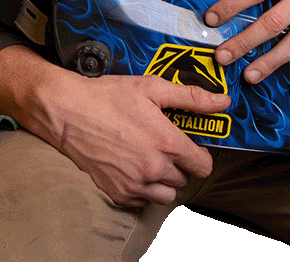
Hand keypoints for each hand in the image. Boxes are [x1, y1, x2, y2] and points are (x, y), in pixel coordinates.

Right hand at [36, 71, 229, 206]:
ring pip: (166, 194)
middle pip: (185, 179)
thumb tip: (222, 102)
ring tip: (151, 159)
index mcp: (166, 143)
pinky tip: (134, 167)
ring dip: (164, 180)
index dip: (201, 154)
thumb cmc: (107, 97)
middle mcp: (153, 168)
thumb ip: (191, 97)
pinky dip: (143, 189)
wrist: (68, 112)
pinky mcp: (118, 193)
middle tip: (165, 145)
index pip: (203, 165)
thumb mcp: (152, 88)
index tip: (192, 146)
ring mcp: (135, 184)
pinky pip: (143, 201)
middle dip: (180, 164)